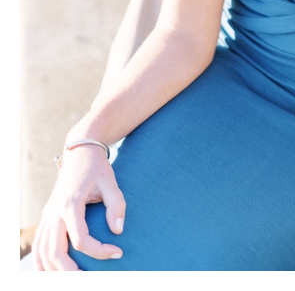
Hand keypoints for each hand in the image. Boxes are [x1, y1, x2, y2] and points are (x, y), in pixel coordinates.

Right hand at [33, 145, 124, 269]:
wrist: (80, 153)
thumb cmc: (97, 168)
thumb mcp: (111, 182)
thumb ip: (116, 206)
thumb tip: (118, 231)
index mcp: (70, 205)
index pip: (80, 239)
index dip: (99, 251)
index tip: (118, 252)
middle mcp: (54, 213)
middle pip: (55, 252)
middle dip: (71, 271)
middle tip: (90, 280)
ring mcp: (47, 216)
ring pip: (43, 252)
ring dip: (54, 271)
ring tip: (73, 280)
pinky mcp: (46, 217)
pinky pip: (38, 245)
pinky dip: (40, 262)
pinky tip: (49, 274)